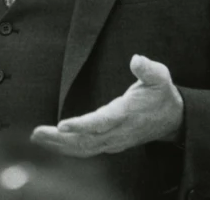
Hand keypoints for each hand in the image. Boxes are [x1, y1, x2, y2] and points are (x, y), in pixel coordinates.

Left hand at [30, 54, 183, 156]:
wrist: (173, 119)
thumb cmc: (161, 94)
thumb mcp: (160, 77)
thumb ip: (148, 69)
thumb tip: (136, 59)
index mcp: (125, 114)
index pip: (101, 122)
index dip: (81, 125)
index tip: (62, 125)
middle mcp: (117, 131)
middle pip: (85, 140)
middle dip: (59, 139)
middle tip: (36, 133)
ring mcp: (113, 141)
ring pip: (83, 148)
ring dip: (58, 145)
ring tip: (36, 138)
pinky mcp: (109, 143)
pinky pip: (85, 150)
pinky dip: (66, 149)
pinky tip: (51, 143)